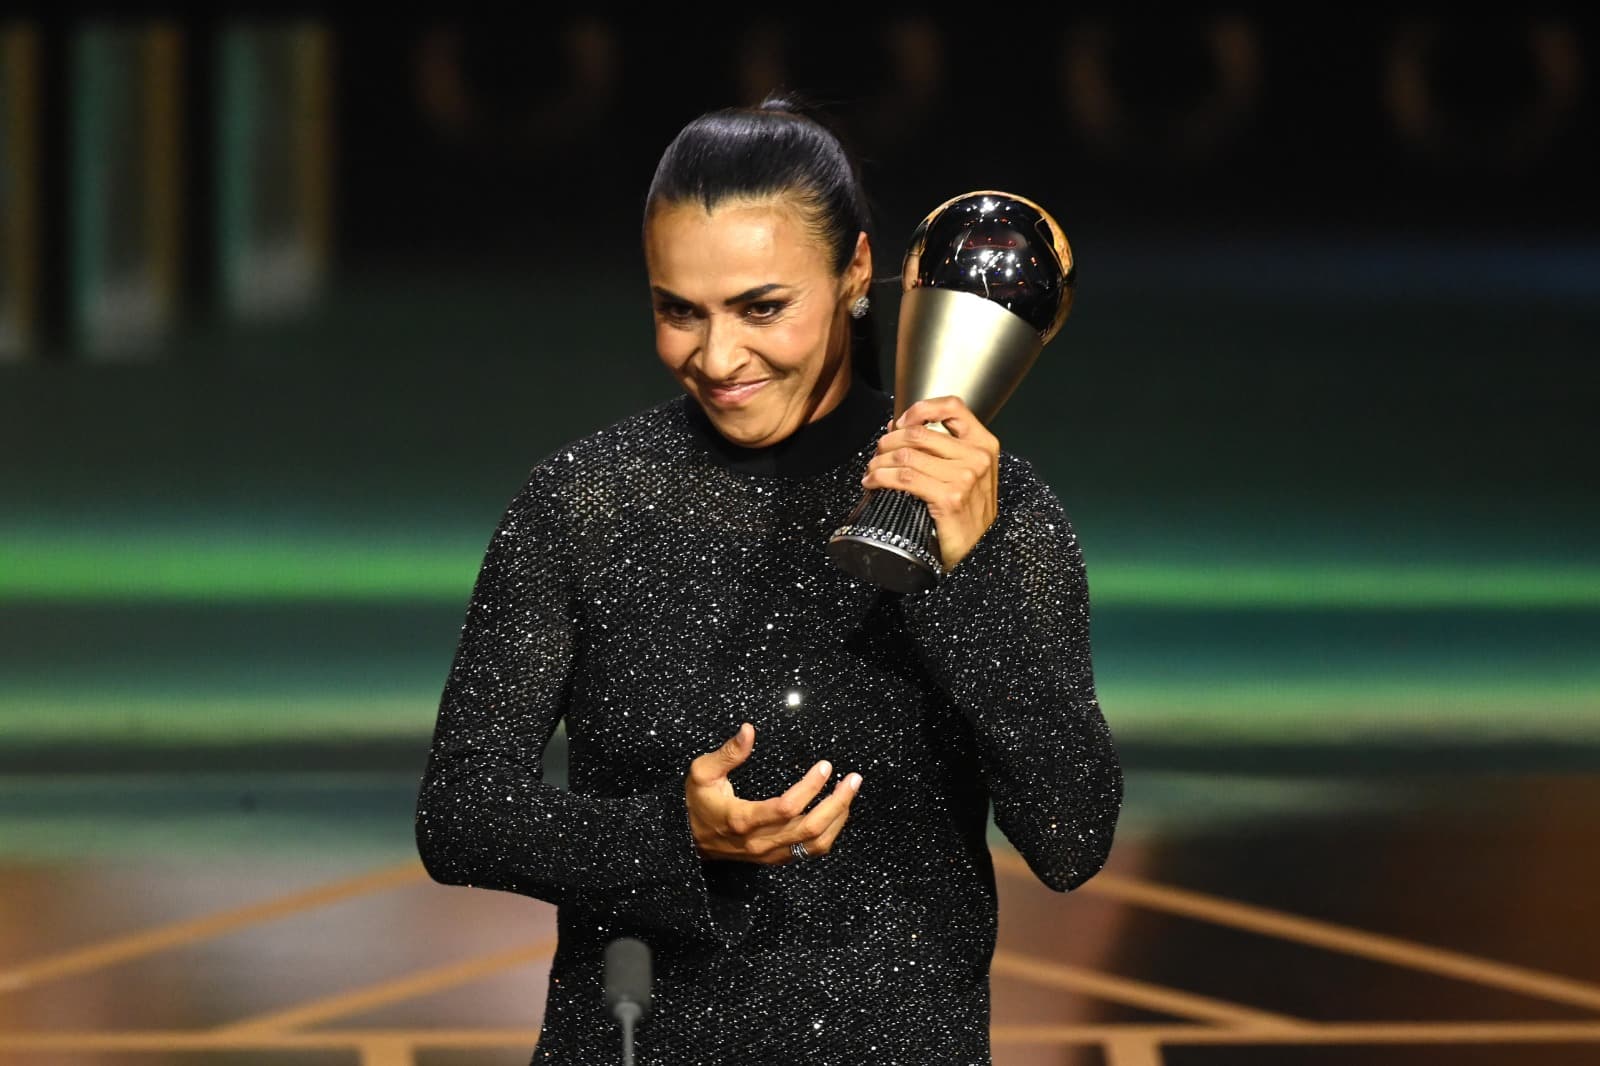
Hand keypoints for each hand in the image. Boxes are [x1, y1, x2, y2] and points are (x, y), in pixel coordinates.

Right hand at [685, 723, 862, 863]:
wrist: (686, 842)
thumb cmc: (696, 803)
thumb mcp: (702, 772)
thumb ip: (728, 752)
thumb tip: (749, 729)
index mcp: (742, 819)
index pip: (787, 808)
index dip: (810, 787)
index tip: (825, 766)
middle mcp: (759, 841)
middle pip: (810, 828)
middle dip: (837, 803)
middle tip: (853, 779)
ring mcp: (770, 853)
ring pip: (815, 844)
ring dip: (838, 818)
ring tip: (849, 792)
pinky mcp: (776, 858)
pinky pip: (810, 851)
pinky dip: (830, 832)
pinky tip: (837, 812)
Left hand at [862, 395, 999, 570]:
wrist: (978, 553)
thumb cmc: (968, 514)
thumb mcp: (969, 474)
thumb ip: (945, 450)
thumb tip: (900, 428)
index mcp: (984, 444)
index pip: (952, 406)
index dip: (920, 408)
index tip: (900, 422)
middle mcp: (977, 457)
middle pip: (919, 432)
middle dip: (888, 441)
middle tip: (877, 454)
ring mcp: (964, 477)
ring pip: (906, 455)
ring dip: (879, 462)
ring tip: (872, 471)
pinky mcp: (949, 498)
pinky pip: (904, 478)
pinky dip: (880, 478)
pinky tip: (873, 483)